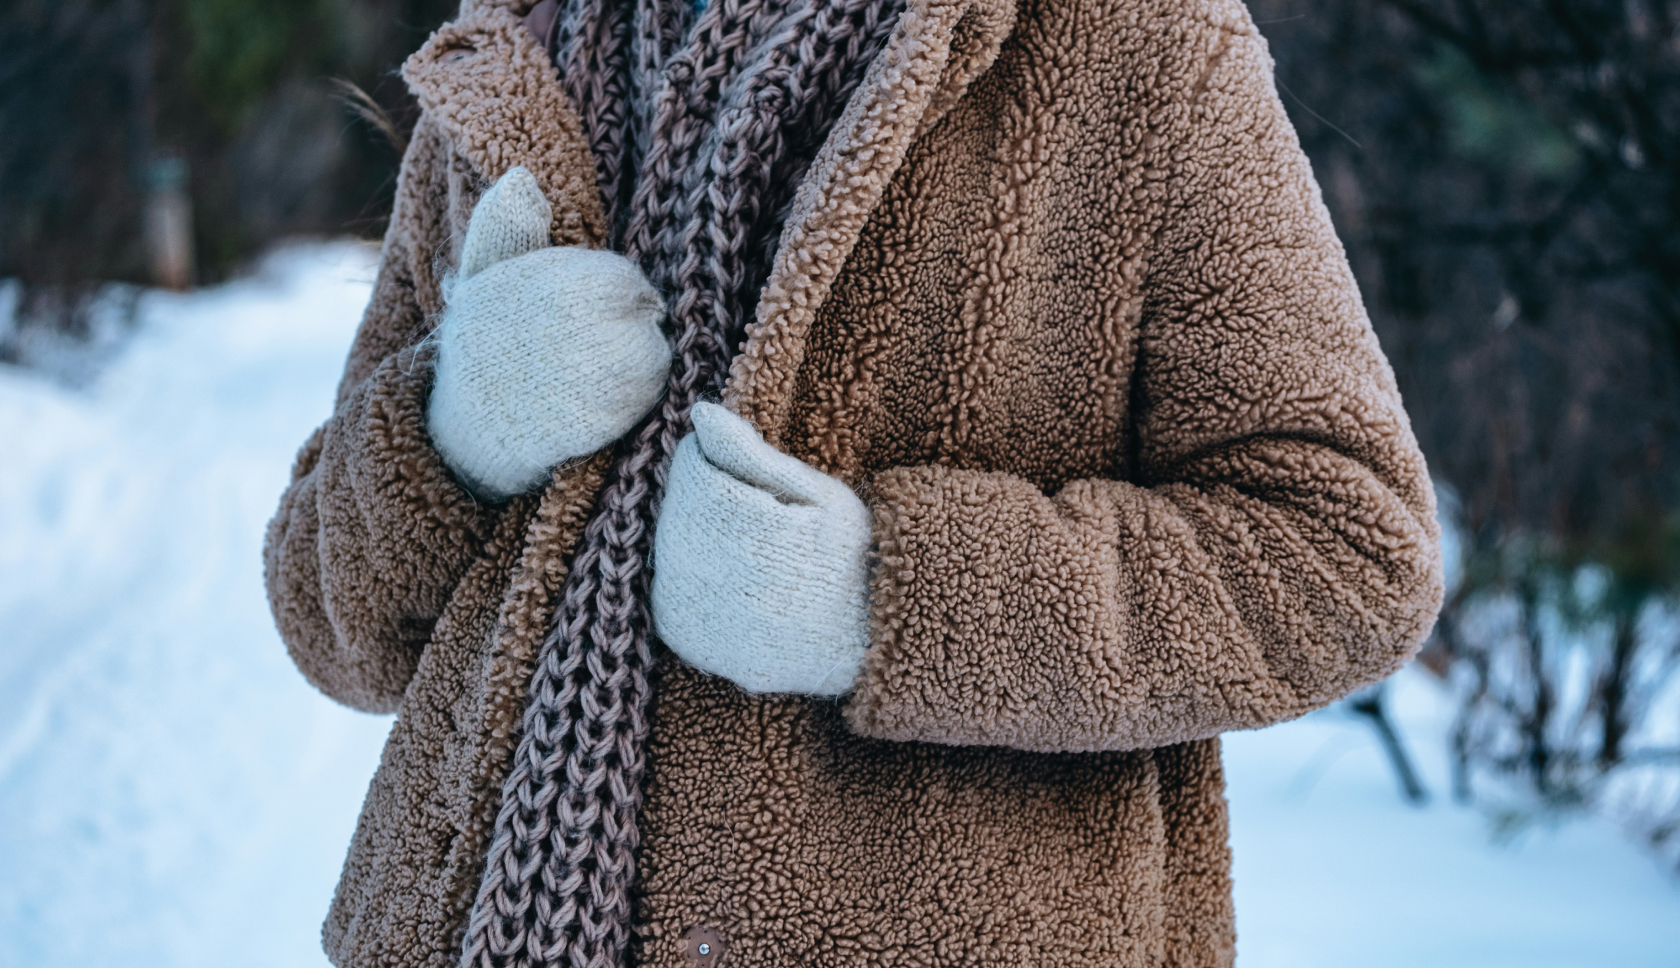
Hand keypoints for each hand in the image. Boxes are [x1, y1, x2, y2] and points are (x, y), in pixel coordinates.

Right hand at [426, 167, 670, 499]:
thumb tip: (519, 180)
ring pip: (655, 355)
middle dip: (625, 327)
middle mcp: (604, 323)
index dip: (610, 295)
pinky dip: (630, 397)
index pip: (631, 281)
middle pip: (647, 317)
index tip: (580, 311)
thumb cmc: (484, 339)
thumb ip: (508, 226)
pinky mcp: (620, 416)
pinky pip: (649, 396)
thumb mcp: (486, 273)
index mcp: (580, 280)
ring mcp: (615, 373)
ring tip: (585, 370)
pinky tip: (592, 398)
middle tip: (585, 345)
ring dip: (632, 362)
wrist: (472, 421)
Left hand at [650, 403, 873, 695]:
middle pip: (678, 501)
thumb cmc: (849, 557)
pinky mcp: (682, 635)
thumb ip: (749, 453)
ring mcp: (686, 608)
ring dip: (702, 534)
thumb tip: (699, 412)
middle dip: (712, 496)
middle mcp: (699, 570)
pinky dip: (695, 573)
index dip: (728, 457)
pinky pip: (668, 583)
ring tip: (757, 549)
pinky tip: (738, 579)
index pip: (693, 461)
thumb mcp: (815, 493)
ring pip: (669, 540)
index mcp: (734, 526)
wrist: (863, 642)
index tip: (766, 479)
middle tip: (765, 516)